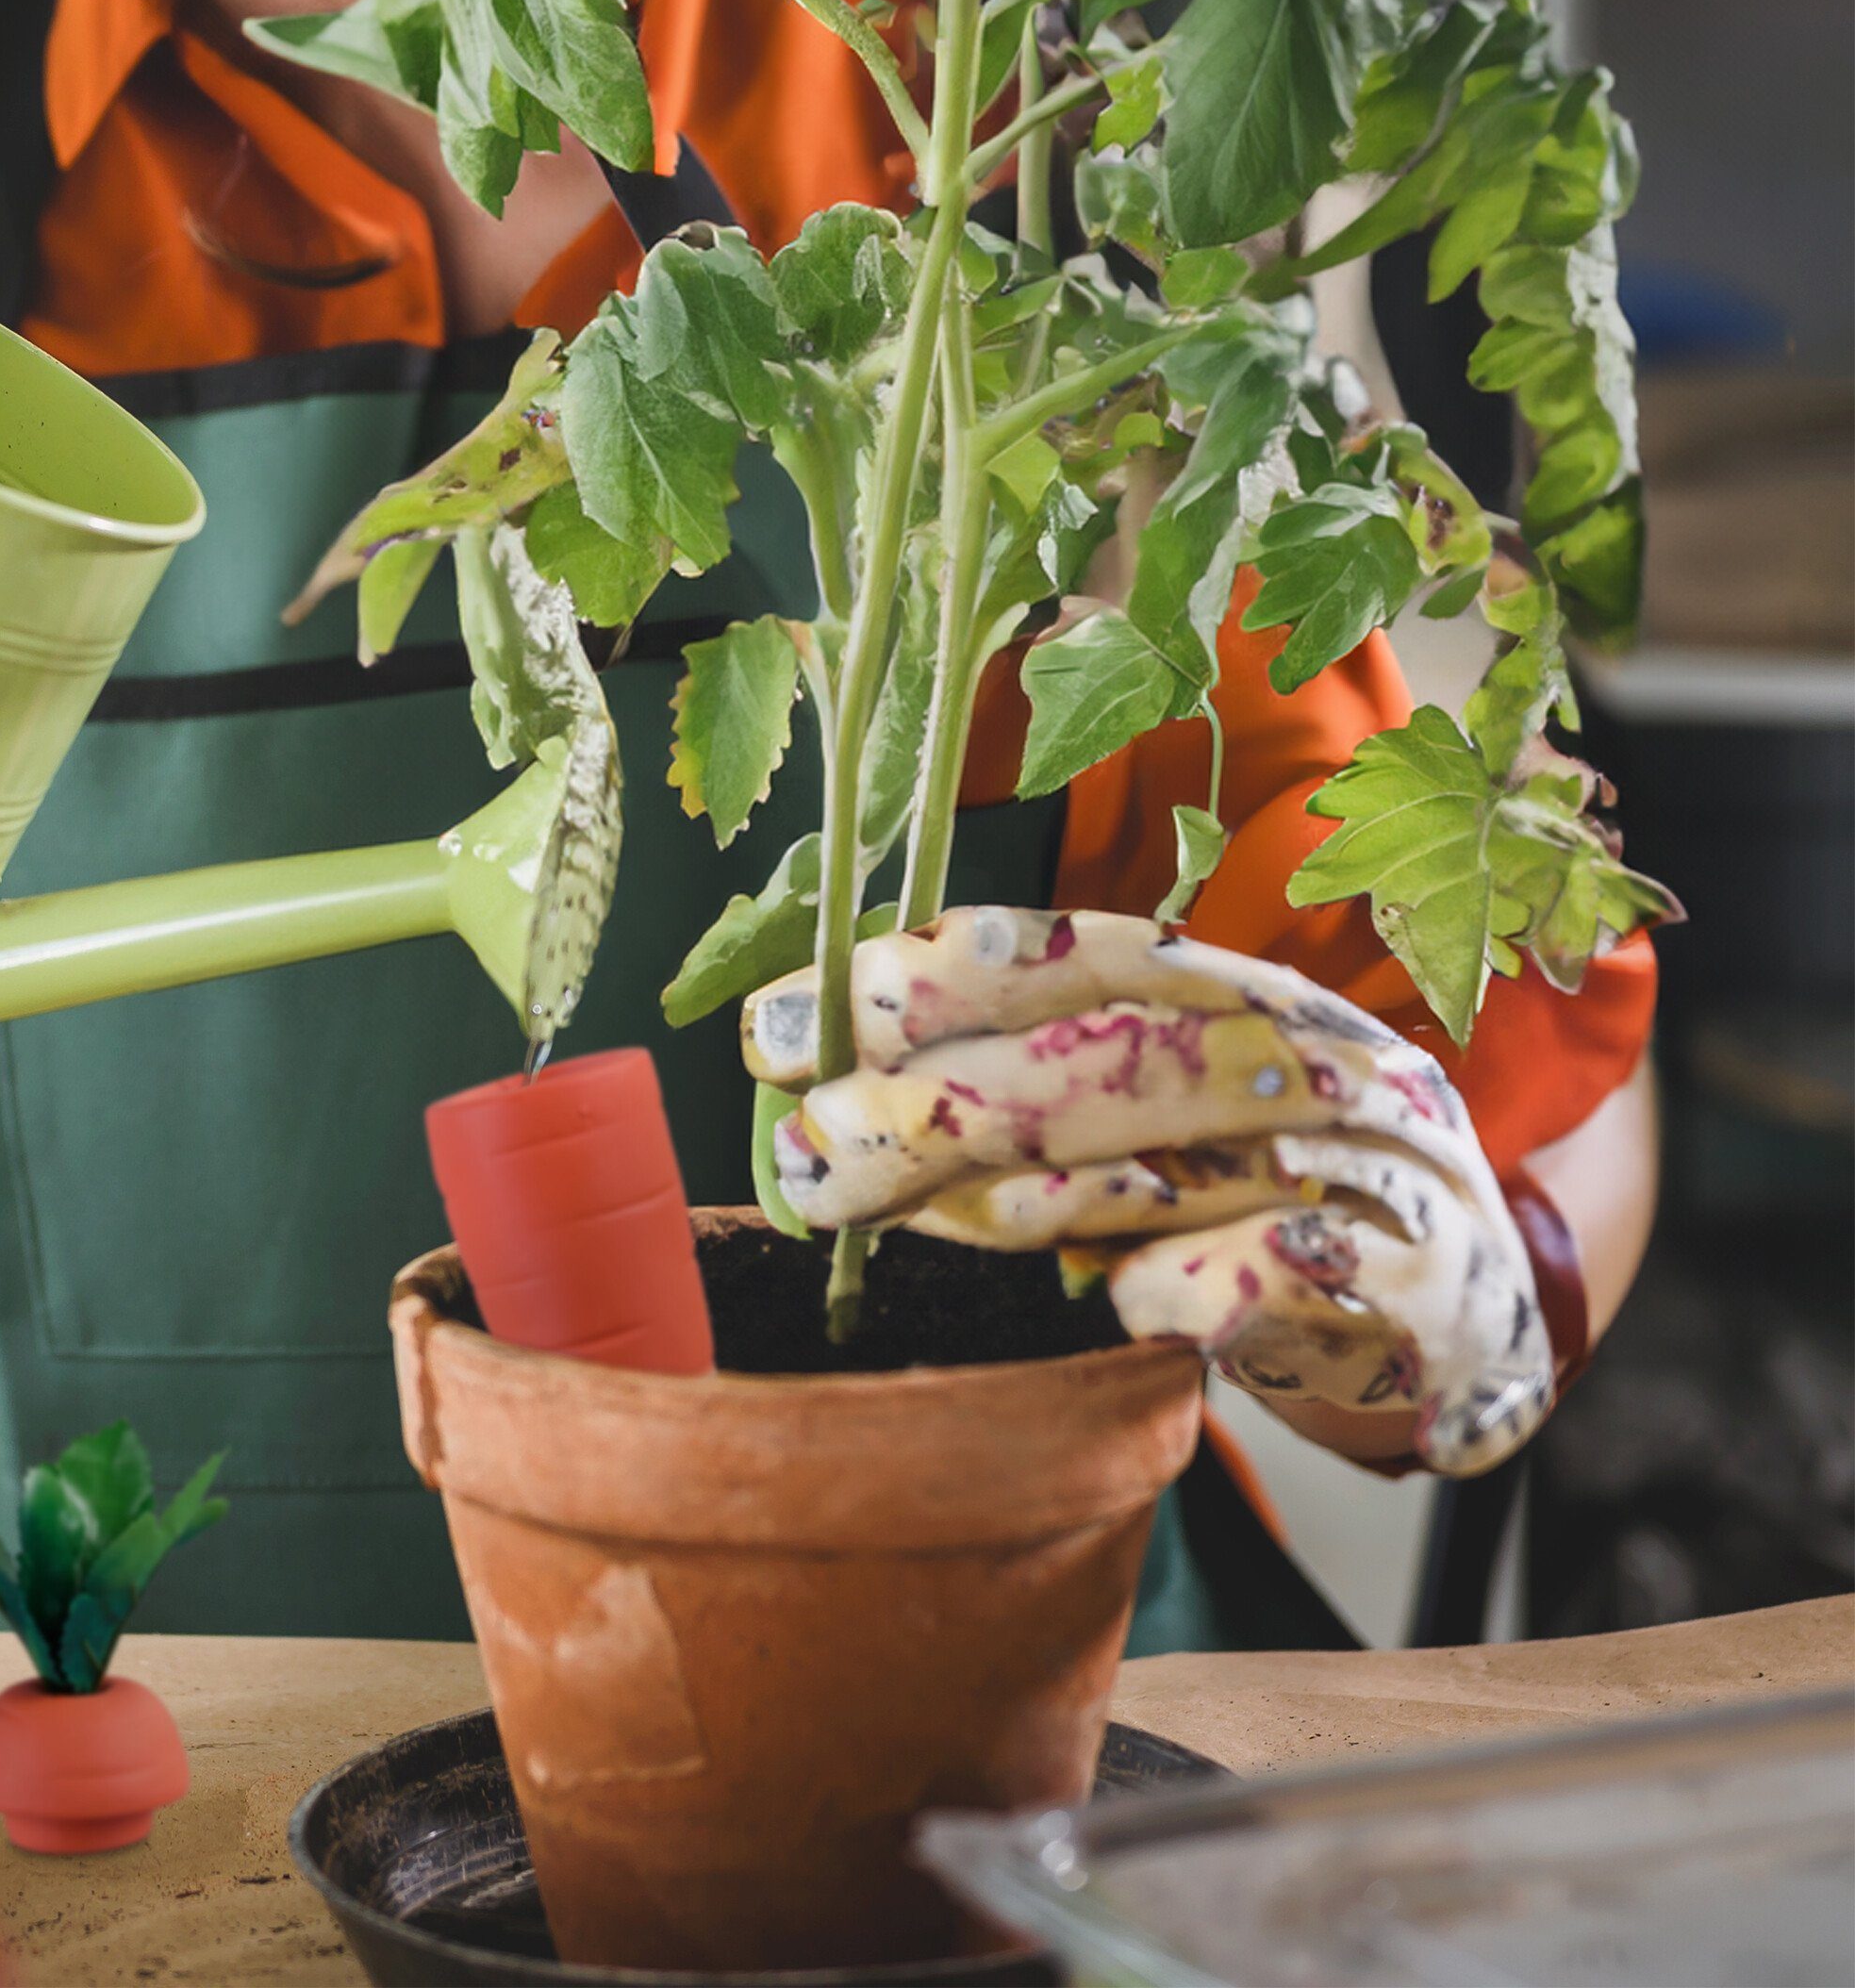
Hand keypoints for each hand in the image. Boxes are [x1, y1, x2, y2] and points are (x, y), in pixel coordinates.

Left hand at [744, 909, 1553, 1478]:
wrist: (1465, 1303)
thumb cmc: (1266, 1183)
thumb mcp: (1160, 1105)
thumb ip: (1027, 1085)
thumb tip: (833, 1091)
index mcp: (1240, 987)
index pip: (1075, 955)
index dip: (930, 980)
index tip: (793, 1022)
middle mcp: (1300, 1056)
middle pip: (1094, 1063)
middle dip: (929, 1106)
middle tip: (806, 1145)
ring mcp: (1352, 1164)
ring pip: (1147, 1170)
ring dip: (993, 1200)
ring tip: (865, 1209)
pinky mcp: (1386, 1283)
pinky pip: (1230, 1285)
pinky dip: (1152, 1293)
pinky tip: (1100, 1300)